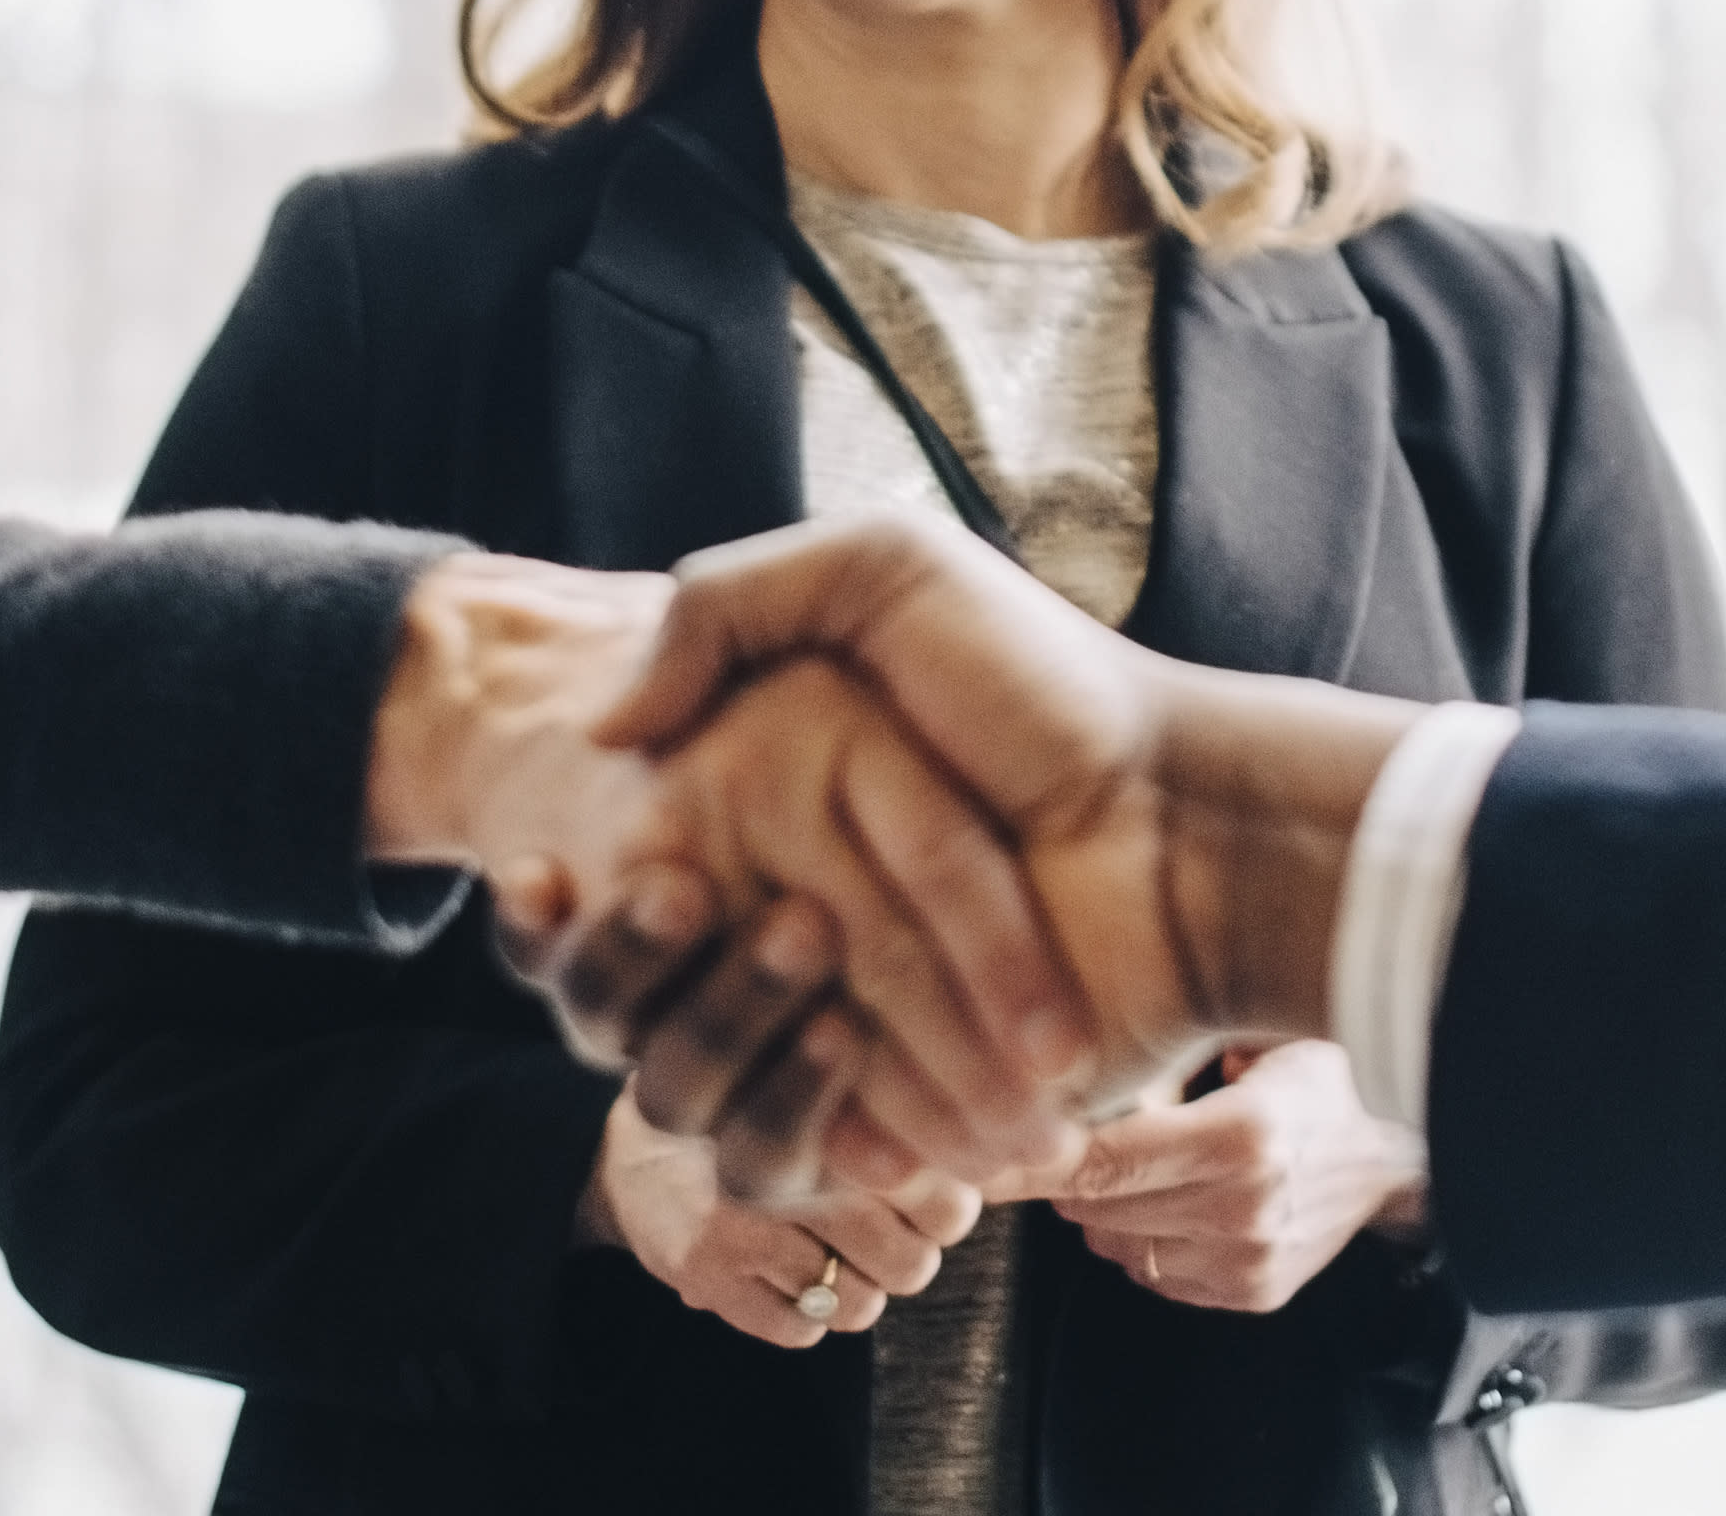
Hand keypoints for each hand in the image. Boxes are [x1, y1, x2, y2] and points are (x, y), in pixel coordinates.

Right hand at [366, 553, 1100, 1191]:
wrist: (1182, 824)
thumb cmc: (1048, 692)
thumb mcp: (887, 573)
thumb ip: (726, 605)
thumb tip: (609, 726)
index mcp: (757, 816)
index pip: (608, 889)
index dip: (552, 907)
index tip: (542, 875)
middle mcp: (778, 926)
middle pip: (629, 1001)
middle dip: (637, 959)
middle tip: (691, 892)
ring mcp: (829, 1030)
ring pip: (693, 1085)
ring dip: (729, 1026)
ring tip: (808, 944)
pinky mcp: (890, 1119)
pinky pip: (787, 1153)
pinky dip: (804, 1110)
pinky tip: (834, 1040)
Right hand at [579, 1082, 975, 1349]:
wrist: (630, 1142)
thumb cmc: (753, 1106)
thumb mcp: (824, 1079)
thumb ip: (893, 1108)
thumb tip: (991, 1146)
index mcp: (828, 1107)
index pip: (939, 1195)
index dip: (950, 1208)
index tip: (940, 1199)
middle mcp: (787, 1166)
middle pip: (907, 1265)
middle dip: (910, 1258)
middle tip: (894, 1234)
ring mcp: (741, 1227)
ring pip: (856, 1306)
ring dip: (859, 1289)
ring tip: (838, 1254)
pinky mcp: (706, 1276)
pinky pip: (799, 1330)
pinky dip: (806, 1313)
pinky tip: (789, 1271)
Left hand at [1028, 1042, 1421, 1313]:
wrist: (1397, 1153)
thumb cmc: (1316, 1076)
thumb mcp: (1250, 1032)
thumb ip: (1164, 1047)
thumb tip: (1067, 1054)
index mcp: (1242, 1134)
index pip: (1102, 1159)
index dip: (1033, 1156)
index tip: (983, 1146)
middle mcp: (1244, 1208)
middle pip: (1098, 1208)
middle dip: (1062, 1176)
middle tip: (1050, 1137)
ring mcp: (1249, 1260)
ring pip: (1117, 1247)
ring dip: (1101, 1210)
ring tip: (1123, 1165)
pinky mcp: (1254, 1293)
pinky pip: (1155, 1275)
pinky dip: (1141, 1240)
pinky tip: (1165, 1200)